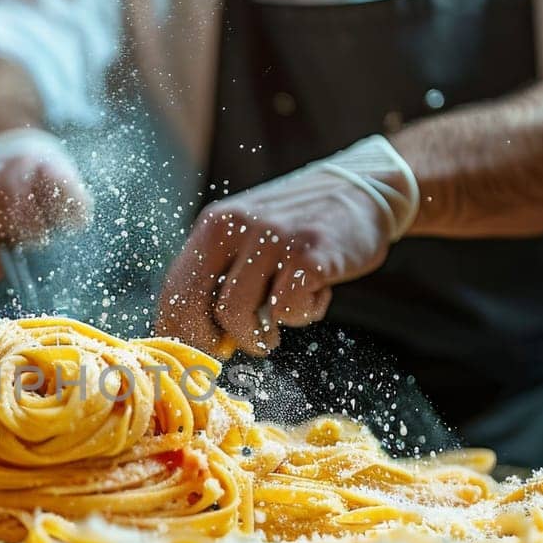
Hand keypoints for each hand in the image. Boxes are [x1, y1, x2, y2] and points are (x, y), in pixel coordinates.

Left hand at [0, 128, 91, 285]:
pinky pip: (60, 183)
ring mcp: (20, 164)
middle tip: (26, 245)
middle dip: (10, 230)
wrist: (14, 149)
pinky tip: (74, 225)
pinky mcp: (51, 163)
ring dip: (34, 221)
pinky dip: (70, 205)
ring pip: (23, 191)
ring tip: (43, 236)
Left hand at [156, 136, 417, 356]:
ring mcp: (275, 240)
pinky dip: (303, 315)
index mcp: (216, 223)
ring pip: (239, 315)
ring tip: (276, 328)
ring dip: (259, 335)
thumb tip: (193, 333)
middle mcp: (239, 226)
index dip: (179, 330)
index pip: (177, 288)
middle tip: (234, 349)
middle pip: (200, 307)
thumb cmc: (300, 224)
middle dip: (214, 341)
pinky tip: (316, 294)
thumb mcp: (249, 232)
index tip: (192, 354)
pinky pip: (288, 311)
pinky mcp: (311, 257)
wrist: (364, 188)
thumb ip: (222, 271)